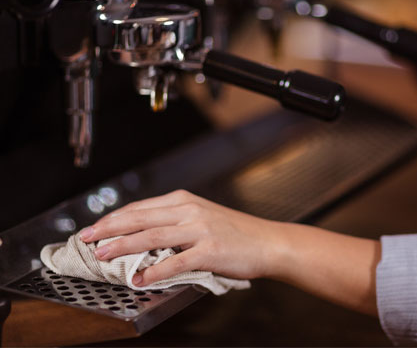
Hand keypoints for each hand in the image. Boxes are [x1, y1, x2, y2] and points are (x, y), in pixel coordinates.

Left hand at [79, 190, 280, 285]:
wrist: (267, 241)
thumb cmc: (235, 232)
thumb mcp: (202, 216)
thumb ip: (174, 222)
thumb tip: (140, 236)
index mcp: (184, 200)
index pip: (140, 207)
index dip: (113, 218)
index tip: (94, 228)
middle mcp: (189, 210)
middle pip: (140, 218)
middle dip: (108, 229)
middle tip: (85, 239)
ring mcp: (200, 230)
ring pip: (152, 237)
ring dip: (123, 247)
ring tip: (102, 256)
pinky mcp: (210, 251)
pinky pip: (176, 261)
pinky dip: (155, 271)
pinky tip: (140, 279)